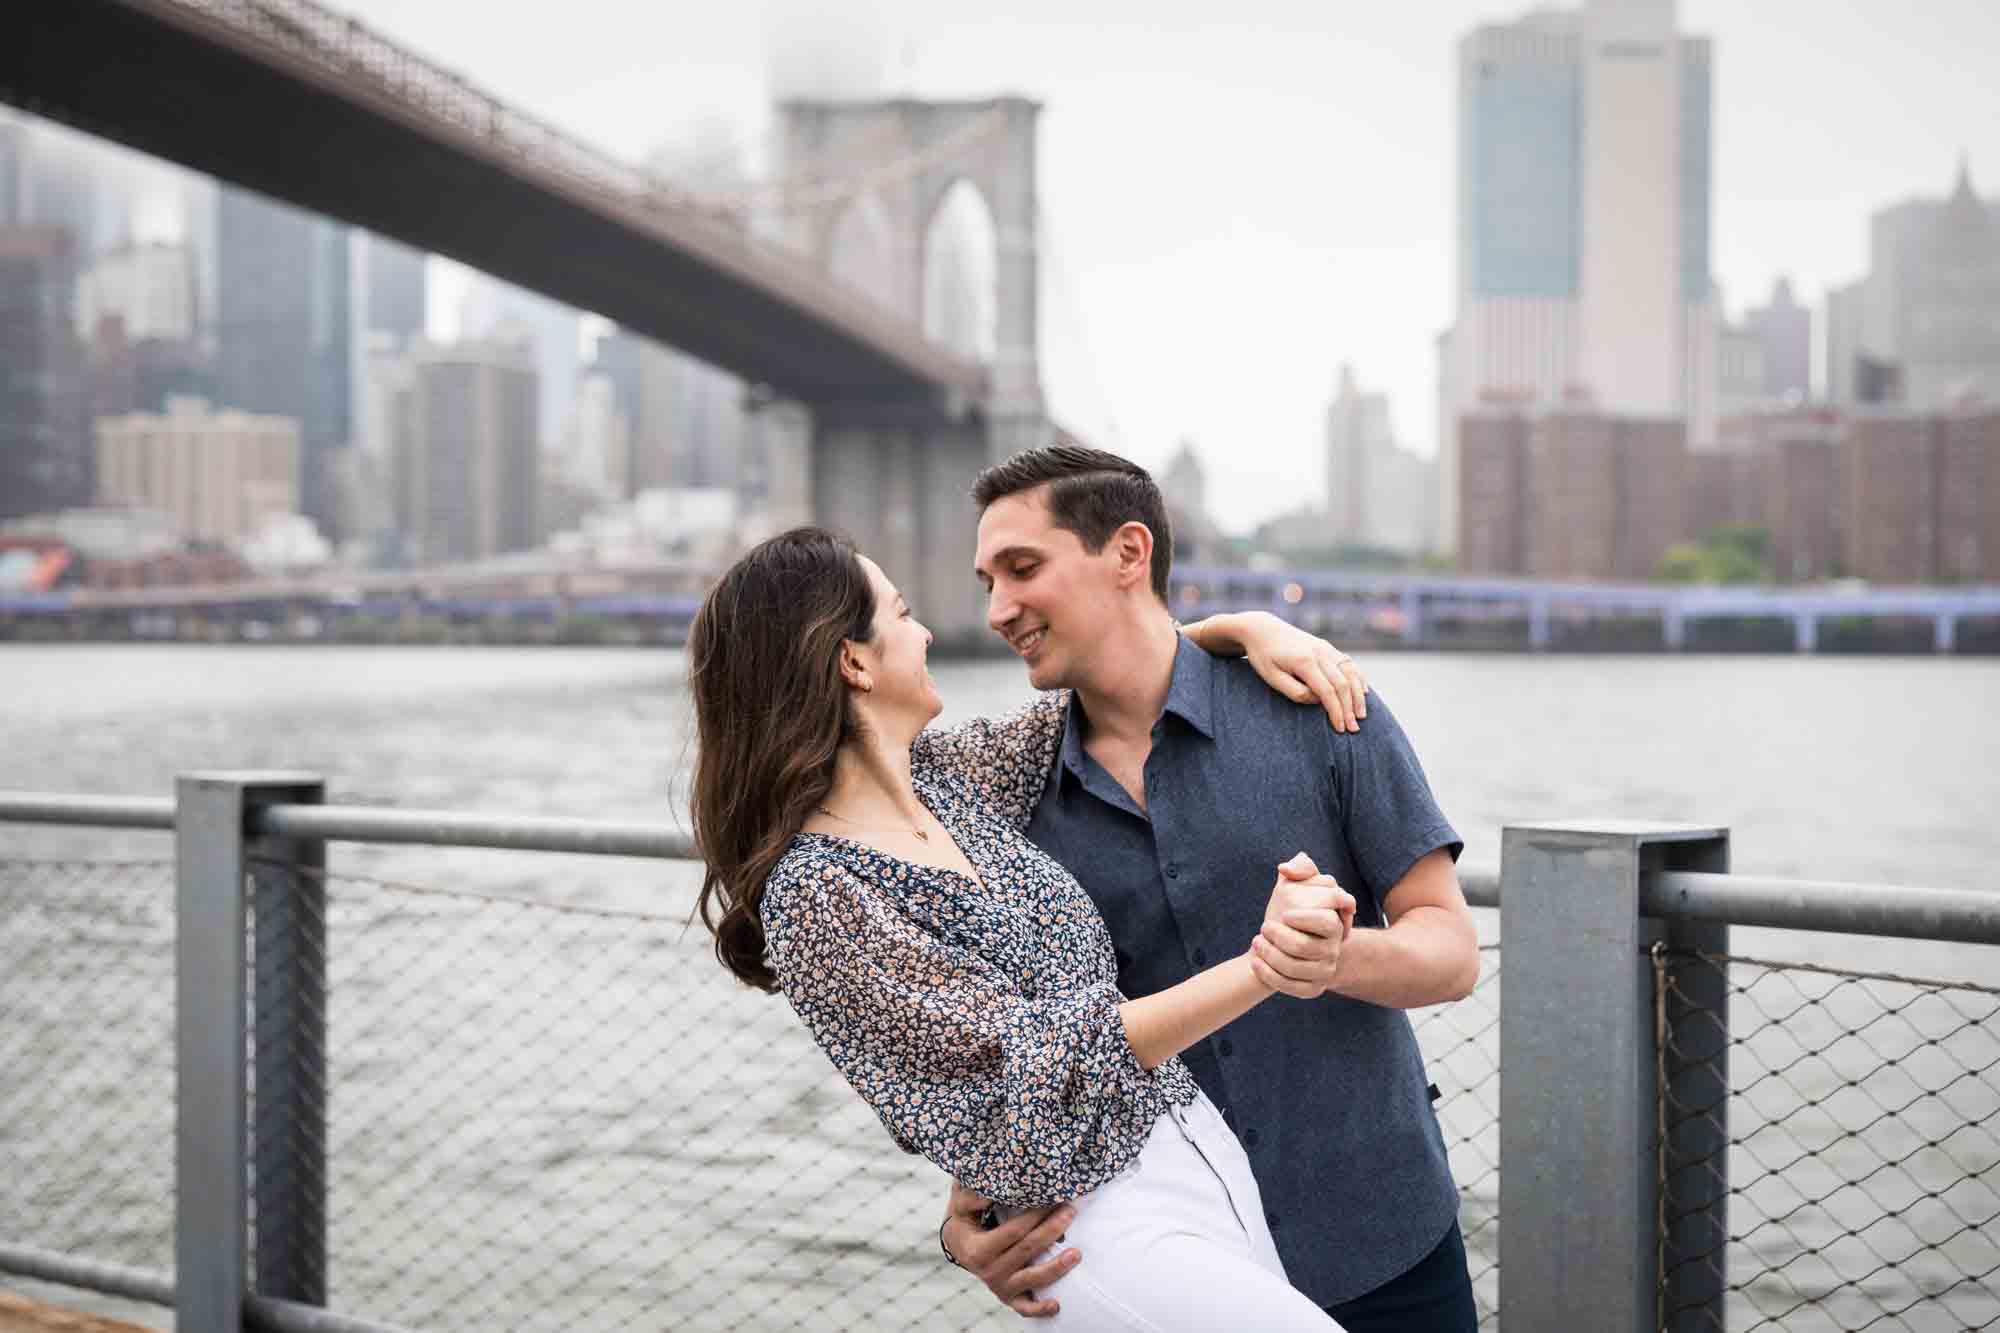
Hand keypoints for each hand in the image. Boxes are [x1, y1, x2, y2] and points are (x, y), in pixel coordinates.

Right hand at [942, 1181, 1079, 1317]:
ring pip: (1033, 1279)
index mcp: (978, 1250)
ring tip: (1077, 1253)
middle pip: (1027, 1250)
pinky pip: (1026, 1308)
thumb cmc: (965, 1221)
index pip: (1012, 1231)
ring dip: (1057, 1267)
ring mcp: (1000, 1287)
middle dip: (1052, 1230)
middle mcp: (989, 1272)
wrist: (960, 1246)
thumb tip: (991, 1193)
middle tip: (1070, 1211)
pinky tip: (1057, 1305)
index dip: (1034, 1215)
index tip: (1051, 1198)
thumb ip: (972, 1197)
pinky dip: (1041, 1309)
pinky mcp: (1009, 1299)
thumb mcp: (961, 1207)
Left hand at [1235, 613, 1368, 732]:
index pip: (1327, 691)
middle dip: (1349, 708)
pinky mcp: (1327, 646)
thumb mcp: (1271, 678)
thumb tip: (1318, 700)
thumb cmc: (1263, 656)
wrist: (1262, 629)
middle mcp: (1319, 652)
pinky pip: (1348, 663)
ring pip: (1351, 672)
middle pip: (1343, 684)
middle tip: (1353, 729)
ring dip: (1358, 695)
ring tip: (1361, 715)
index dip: (1336, 711)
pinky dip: (1359, 678)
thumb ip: (1295, 691)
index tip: (1340, 728)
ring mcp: (1325, 647)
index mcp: (1304, 661)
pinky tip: (1363, 692)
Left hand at [1251, 852, 1355, 997]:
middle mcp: (1335, 949)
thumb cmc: (1292, 910)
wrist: (1287, 945)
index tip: (1284, 914)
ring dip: (1269, 954)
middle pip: (1305, 946)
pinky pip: (1290, 987)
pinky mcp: (1313, 990)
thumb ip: (1300, 869)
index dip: (1305, 918)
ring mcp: (1325, 971)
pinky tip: (1255, 962)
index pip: (1327, 922)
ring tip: (1256, 941)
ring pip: (1295, 967)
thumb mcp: (1297, 886)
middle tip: (1263, 926)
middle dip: (1279, 936)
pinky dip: (1268, 974)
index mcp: (1336, 924)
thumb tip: (1285, 869)